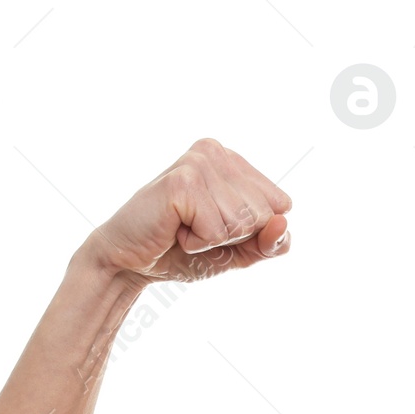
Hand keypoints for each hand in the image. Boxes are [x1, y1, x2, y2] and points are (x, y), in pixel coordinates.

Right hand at [84, 138, 292, 284]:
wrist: (131, 261)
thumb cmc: (183, 252)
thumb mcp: (239, 251)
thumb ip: (270, 242)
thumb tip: (283, 221)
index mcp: (234, 161)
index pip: (281, 205)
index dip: (254, 232)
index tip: (218, 227)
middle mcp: (217, 152)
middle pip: (264, 214)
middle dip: (234, 237)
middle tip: (197, 229)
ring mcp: (199, 163)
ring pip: (242, 223)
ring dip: (213, 240)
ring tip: (184, 228)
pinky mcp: (183, 181)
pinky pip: (217, 231)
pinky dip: (198, 243)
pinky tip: (175, 230)